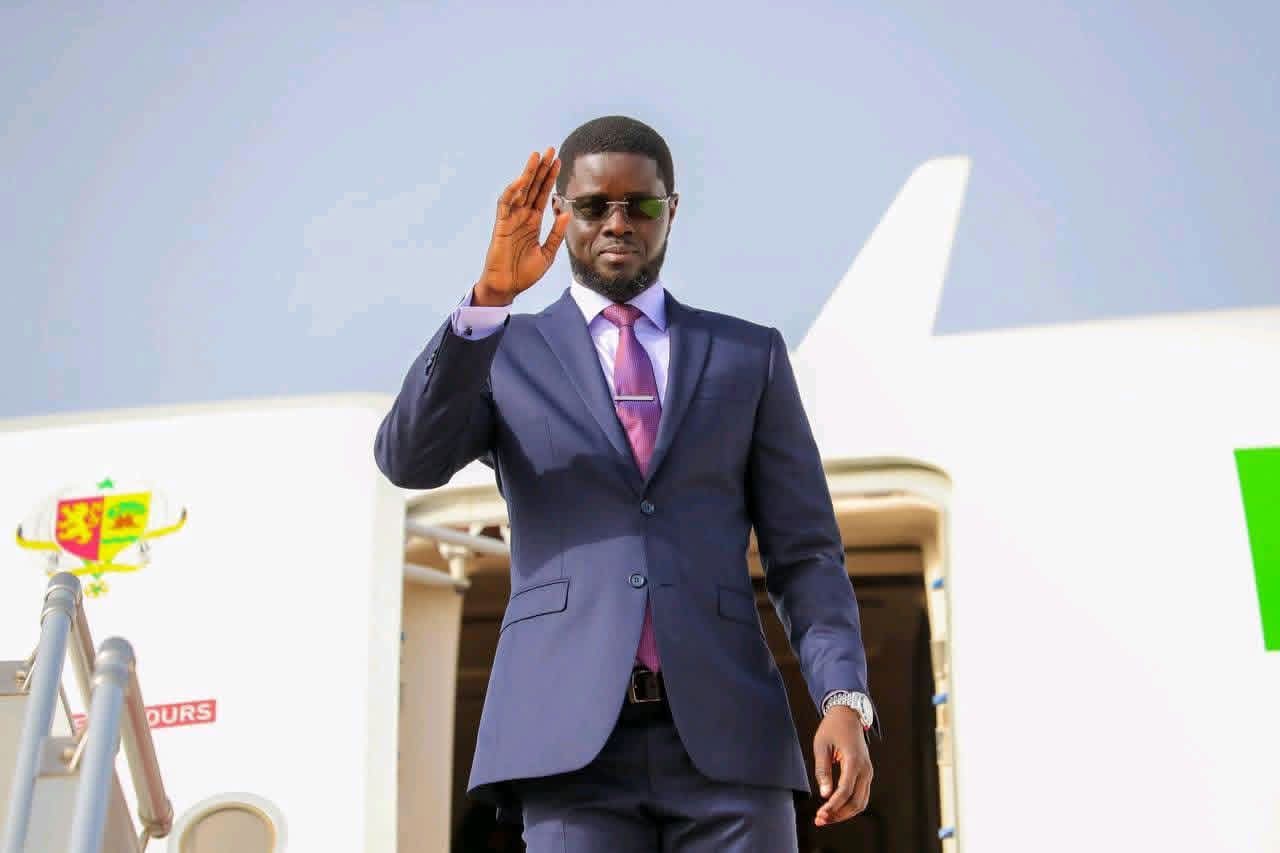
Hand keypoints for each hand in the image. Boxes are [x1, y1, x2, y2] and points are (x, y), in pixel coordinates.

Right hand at [473, 147, 570, 306]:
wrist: (507, 288)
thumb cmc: (524, 274)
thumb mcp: (547, 254)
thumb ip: (556, 234)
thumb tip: (566, 213)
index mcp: (533, 222)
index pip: (543, 194)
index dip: (550, 178)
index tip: (559, 162)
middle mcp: (522, 216)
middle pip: (533, 187)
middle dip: (541, 168)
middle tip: (550, 150)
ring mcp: (511, 219)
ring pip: (520, 191)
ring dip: (528, 173)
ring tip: (537, 156)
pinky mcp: (501, 226)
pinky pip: (505, 205)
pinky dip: (512, 191)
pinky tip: (521, 180)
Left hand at [813, 706, 872, 825]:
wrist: (848, 715)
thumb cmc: (833, 727)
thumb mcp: (821, 745)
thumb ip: (823, 771)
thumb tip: (824, 794)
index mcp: (854, 761)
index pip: (845, 791)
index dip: (832, 806)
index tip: (820, 814)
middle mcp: (865, 769)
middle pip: (856, 802)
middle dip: (838, 814)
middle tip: (821, 820)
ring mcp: (868, 772)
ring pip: (861, 802)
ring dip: (844, 813)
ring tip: (827, 817)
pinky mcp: (866, 774)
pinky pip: (861, 795)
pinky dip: (849, 805)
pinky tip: (835, 808)